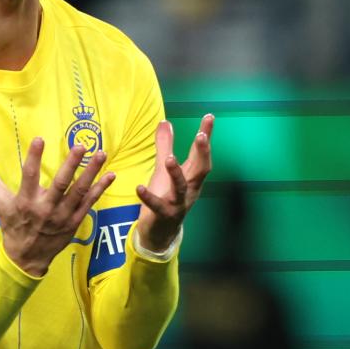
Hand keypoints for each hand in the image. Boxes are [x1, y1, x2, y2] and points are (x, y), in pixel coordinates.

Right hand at [0, 138, 116, 277]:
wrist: (27, 259)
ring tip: (101, 154)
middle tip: (81, 145)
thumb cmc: (13, 226)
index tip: (40, 139)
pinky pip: (89, 203)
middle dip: (72, 164)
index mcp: (26, 202)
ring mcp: (62, 216)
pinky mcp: (74, 222)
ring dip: (92, 172)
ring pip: (79, 192)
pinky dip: (100, 189)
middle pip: (61, 184)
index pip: (29, 176)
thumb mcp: (0, 203)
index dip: (35, 158)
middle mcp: (45, 209)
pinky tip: (110, 175)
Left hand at [134, 114, 215, 253]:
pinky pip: (157, 206)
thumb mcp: (163, 169)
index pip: (201, 153)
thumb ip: (165, 145)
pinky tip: (139, 188)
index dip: (206, 135)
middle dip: (202, 153)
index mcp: (191, 176)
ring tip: (169, 159)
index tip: (209, 117)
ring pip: (181, 188)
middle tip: (201, 136)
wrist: (160, 231)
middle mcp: (189, 188)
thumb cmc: (165, 196)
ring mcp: (178, 202)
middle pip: (200, 169)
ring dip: (176, 174)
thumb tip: (165, 121)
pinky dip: (148, 197)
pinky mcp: (164, 214)